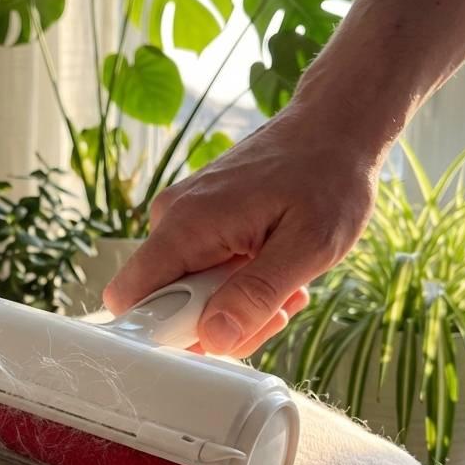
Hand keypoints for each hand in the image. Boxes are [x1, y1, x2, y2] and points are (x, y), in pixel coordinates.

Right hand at [103, 106, 382, 355]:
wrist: (336, 126)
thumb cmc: (329, 177)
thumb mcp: (309, 246)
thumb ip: (257, 295)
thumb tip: (214, 338)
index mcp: (187, 224)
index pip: (129, 298)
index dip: (164, 333)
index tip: (223, 332)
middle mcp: (171, 221)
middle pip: (164, 307)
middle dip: (221, 323)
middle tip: (277, 307)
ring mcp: (182, 222)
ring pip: (189, 297)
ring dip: (238, 306)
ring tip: (286, 284)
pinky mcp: (197, 224)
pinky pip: (203, 277)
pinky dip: (240, 286)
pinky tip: (277, 268)